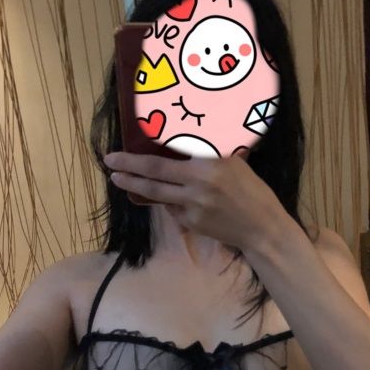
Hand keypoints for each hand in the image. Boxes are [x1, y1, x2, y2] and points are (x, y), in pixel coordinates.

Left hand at [102, 150, 284, 252]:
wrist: (261, 227)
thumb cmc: (250, 190)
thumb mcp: (234, 162)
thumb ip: (209, 153)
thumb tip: (183, 142)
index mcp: (210, 162)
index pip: (169, 153)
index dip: (141, 153)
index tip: (121, 150)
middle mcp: (199, 182)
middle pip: (155, 173)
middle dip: (128, 166)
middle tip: (109, 162)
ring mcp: (194, 205)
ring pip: (156, 194)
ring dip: (134, 185)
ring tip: (118, 179)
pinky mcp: (192, 222)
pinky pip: (172, 208)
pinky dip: (167, 201)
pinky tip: (169, 197)